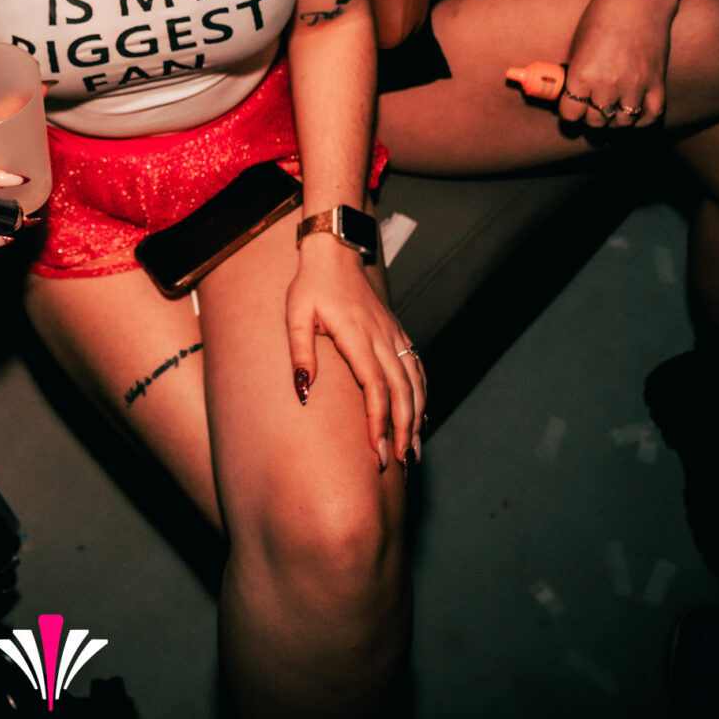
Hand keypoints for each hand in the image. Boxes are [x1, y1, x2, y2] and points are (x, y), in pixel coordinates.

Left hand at [287, 238, 423, 470]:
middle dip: (403, 431)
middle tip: (401, 464)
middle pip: (403, 392)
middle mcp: (382, 339)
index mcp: (357, 337)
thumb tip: (303, 390)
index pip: (375, 389)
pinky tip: (420, 417)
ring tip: (414, 451)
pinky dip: (423, 395)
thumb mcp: (295, 314)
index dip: (379, 423)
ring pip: (415, 383)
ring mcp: (393, 336)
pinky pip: (417, 369)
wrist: (335, 253)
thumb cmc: (310, 286)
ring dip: (417, 418)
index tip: (379, 452)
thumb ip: (299, 352)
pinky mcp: (397, 334)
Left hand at [558, 0, 677, 128]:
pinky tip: (633, 110)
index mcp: (583, 74)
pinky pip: (650, 116)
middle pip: (596, 121)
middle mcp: (609, 86)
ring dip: (615, 118)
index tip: (571, 105)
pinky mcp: (658, 83)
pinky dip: (641, 118)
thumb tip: (569, 93)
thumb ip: (575, 72)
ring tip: (611, 106)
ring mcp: (636, 87)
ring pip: (623, 122)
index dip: (569, 110)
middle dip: (590, 115)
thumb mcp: (578, 43)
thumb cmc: (603, 14)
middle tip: (590, 104)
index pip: (570, 113)